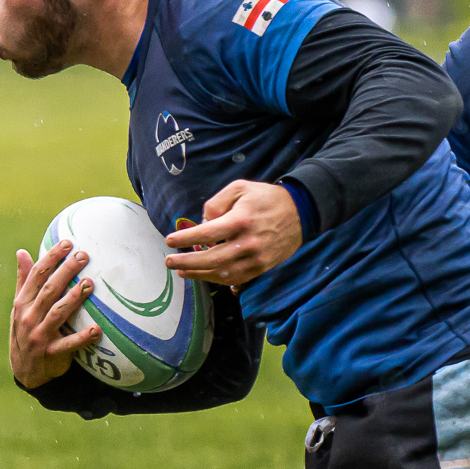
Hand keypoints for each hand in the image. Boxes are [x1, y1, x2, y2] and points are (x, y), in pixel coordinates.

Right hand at [10, 241, 100, 387]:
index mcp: (22, 303)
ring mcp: (40, 336)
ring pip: (58, 313)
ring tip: (90, 284)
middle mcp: (29, 317)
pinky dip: (83, 338)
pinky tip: (97, 330)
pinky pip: (70, 344)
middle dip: (66, 271)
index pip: (37, 275)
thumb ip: (24, 281)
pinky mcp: (52, 353)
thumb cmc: (26, 331)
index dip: (52, 258)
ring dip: (75, 298)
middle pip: (49, 290)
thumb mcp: (20, 307)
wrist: (26, 371)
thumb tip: (21, 252)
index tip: (67, 242)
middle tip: (84, 255)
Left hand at [165, 179, 303, 286]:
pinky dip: (217, 280)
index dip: (185, 239)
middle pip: (210, 259)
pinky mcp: (261, 267)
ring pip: (222, 274)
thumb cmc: (266, 198)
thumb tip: (202, 223)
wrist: (300, 213)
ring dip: (198, 275)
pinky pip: (236, 279)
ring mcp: (256, 258)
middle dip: (186, 262)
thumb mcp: (240, 188)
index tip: (169, 241)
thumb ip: (217, 203)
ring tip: (182, 272)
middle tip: (169, 262)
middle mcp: (247, 243)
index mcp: (240, 221)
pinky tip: (204, 276)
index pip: (206, 234)